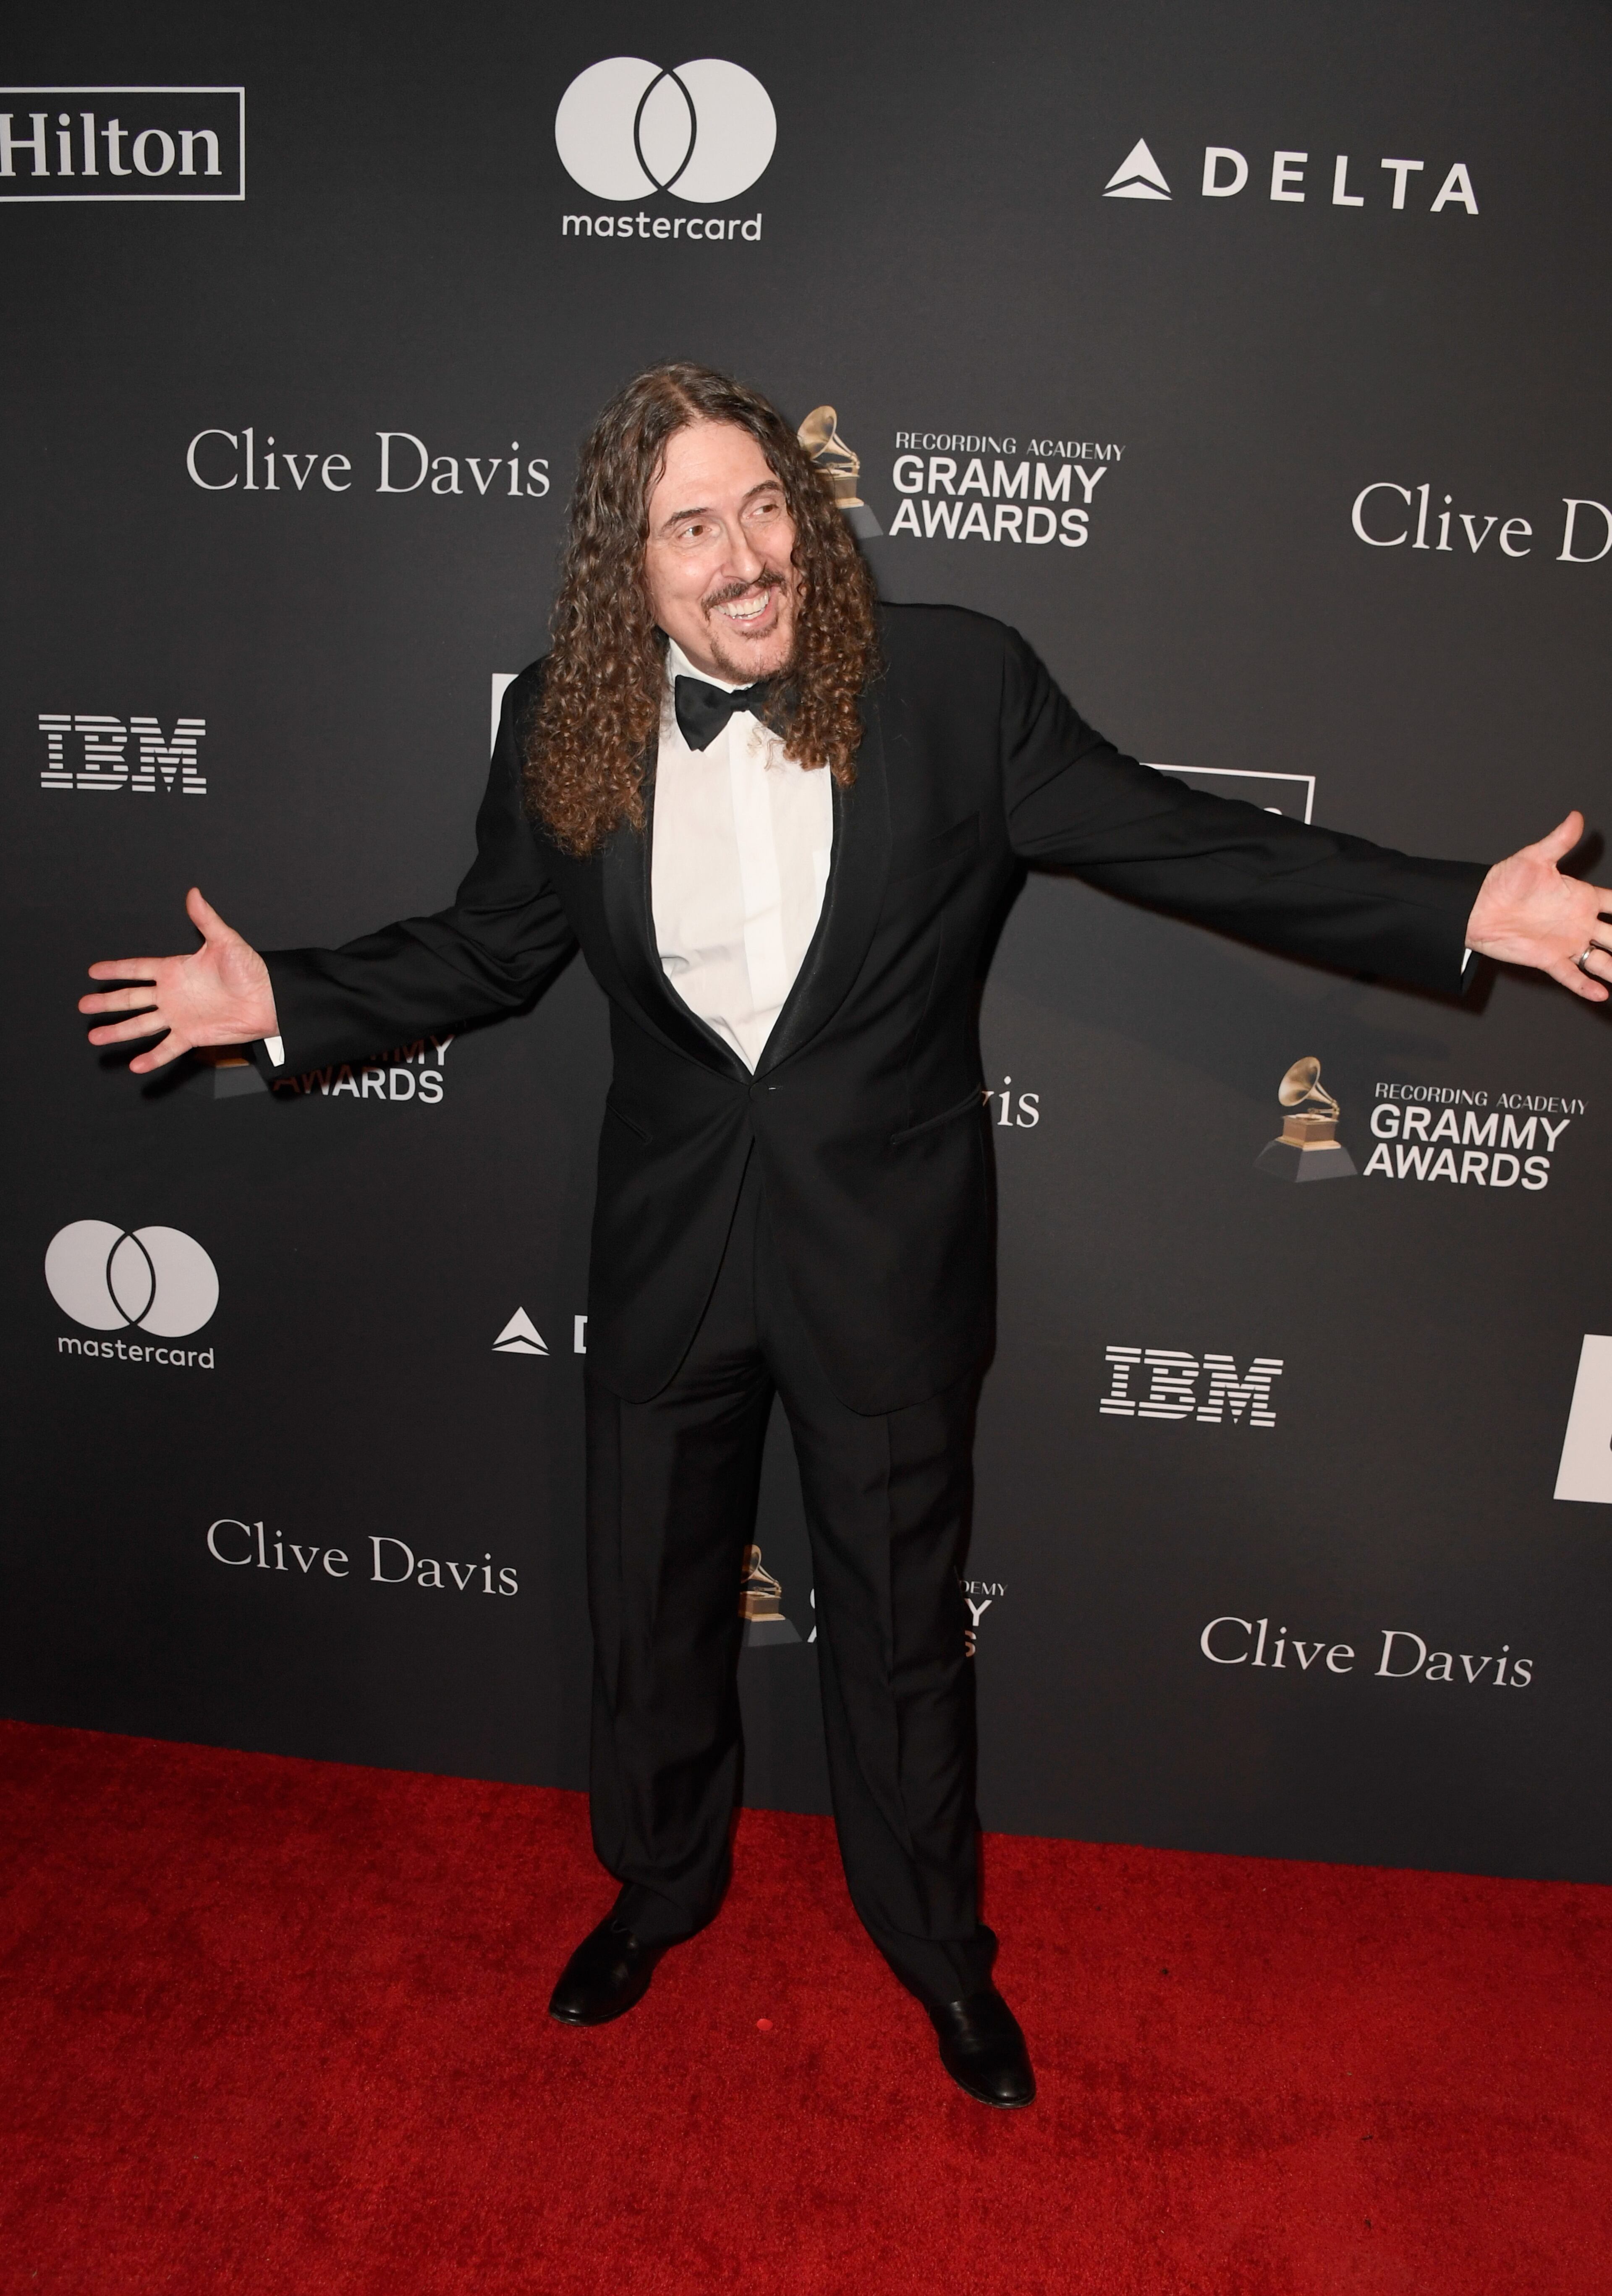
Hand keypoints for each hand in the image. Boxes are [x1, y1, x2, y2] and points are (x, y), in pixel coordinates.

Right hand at [80, 887, 278, 1072]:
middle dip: (106, 1002)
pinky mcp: (192, 1035)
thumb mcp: (226, 941)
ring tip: (95, 1037)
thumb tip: (194, 893)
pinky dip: (152, 1057)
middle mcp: (172, 994)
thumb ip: (205, 919)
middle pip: (131, 998)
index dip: (115, 969)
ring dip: (118, 1032)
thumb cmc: (251, 970)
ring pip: (141, 1025)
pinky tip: (136, 1065)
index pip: (137, 969)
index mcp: (175, 970)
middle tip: (83, 1005)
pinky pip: (168, 1048)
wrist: (270, 1000)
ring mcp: (180, 1016)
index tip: (93, 970)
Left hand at [1465, 813, 1611, 1002]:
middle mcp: (1578, 922)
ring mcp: (1566, 942)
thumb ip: (1559, 841)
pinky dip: (1586, 986)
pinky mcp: (1549, 959)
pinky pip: (1572, 975)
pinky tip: (1602, 994)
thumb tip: (1575, 817)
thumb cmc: (1502, 881)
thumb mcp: (1534, 858)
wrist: (1476, 908)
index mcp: (1580, 897)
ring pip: (1601, 960)